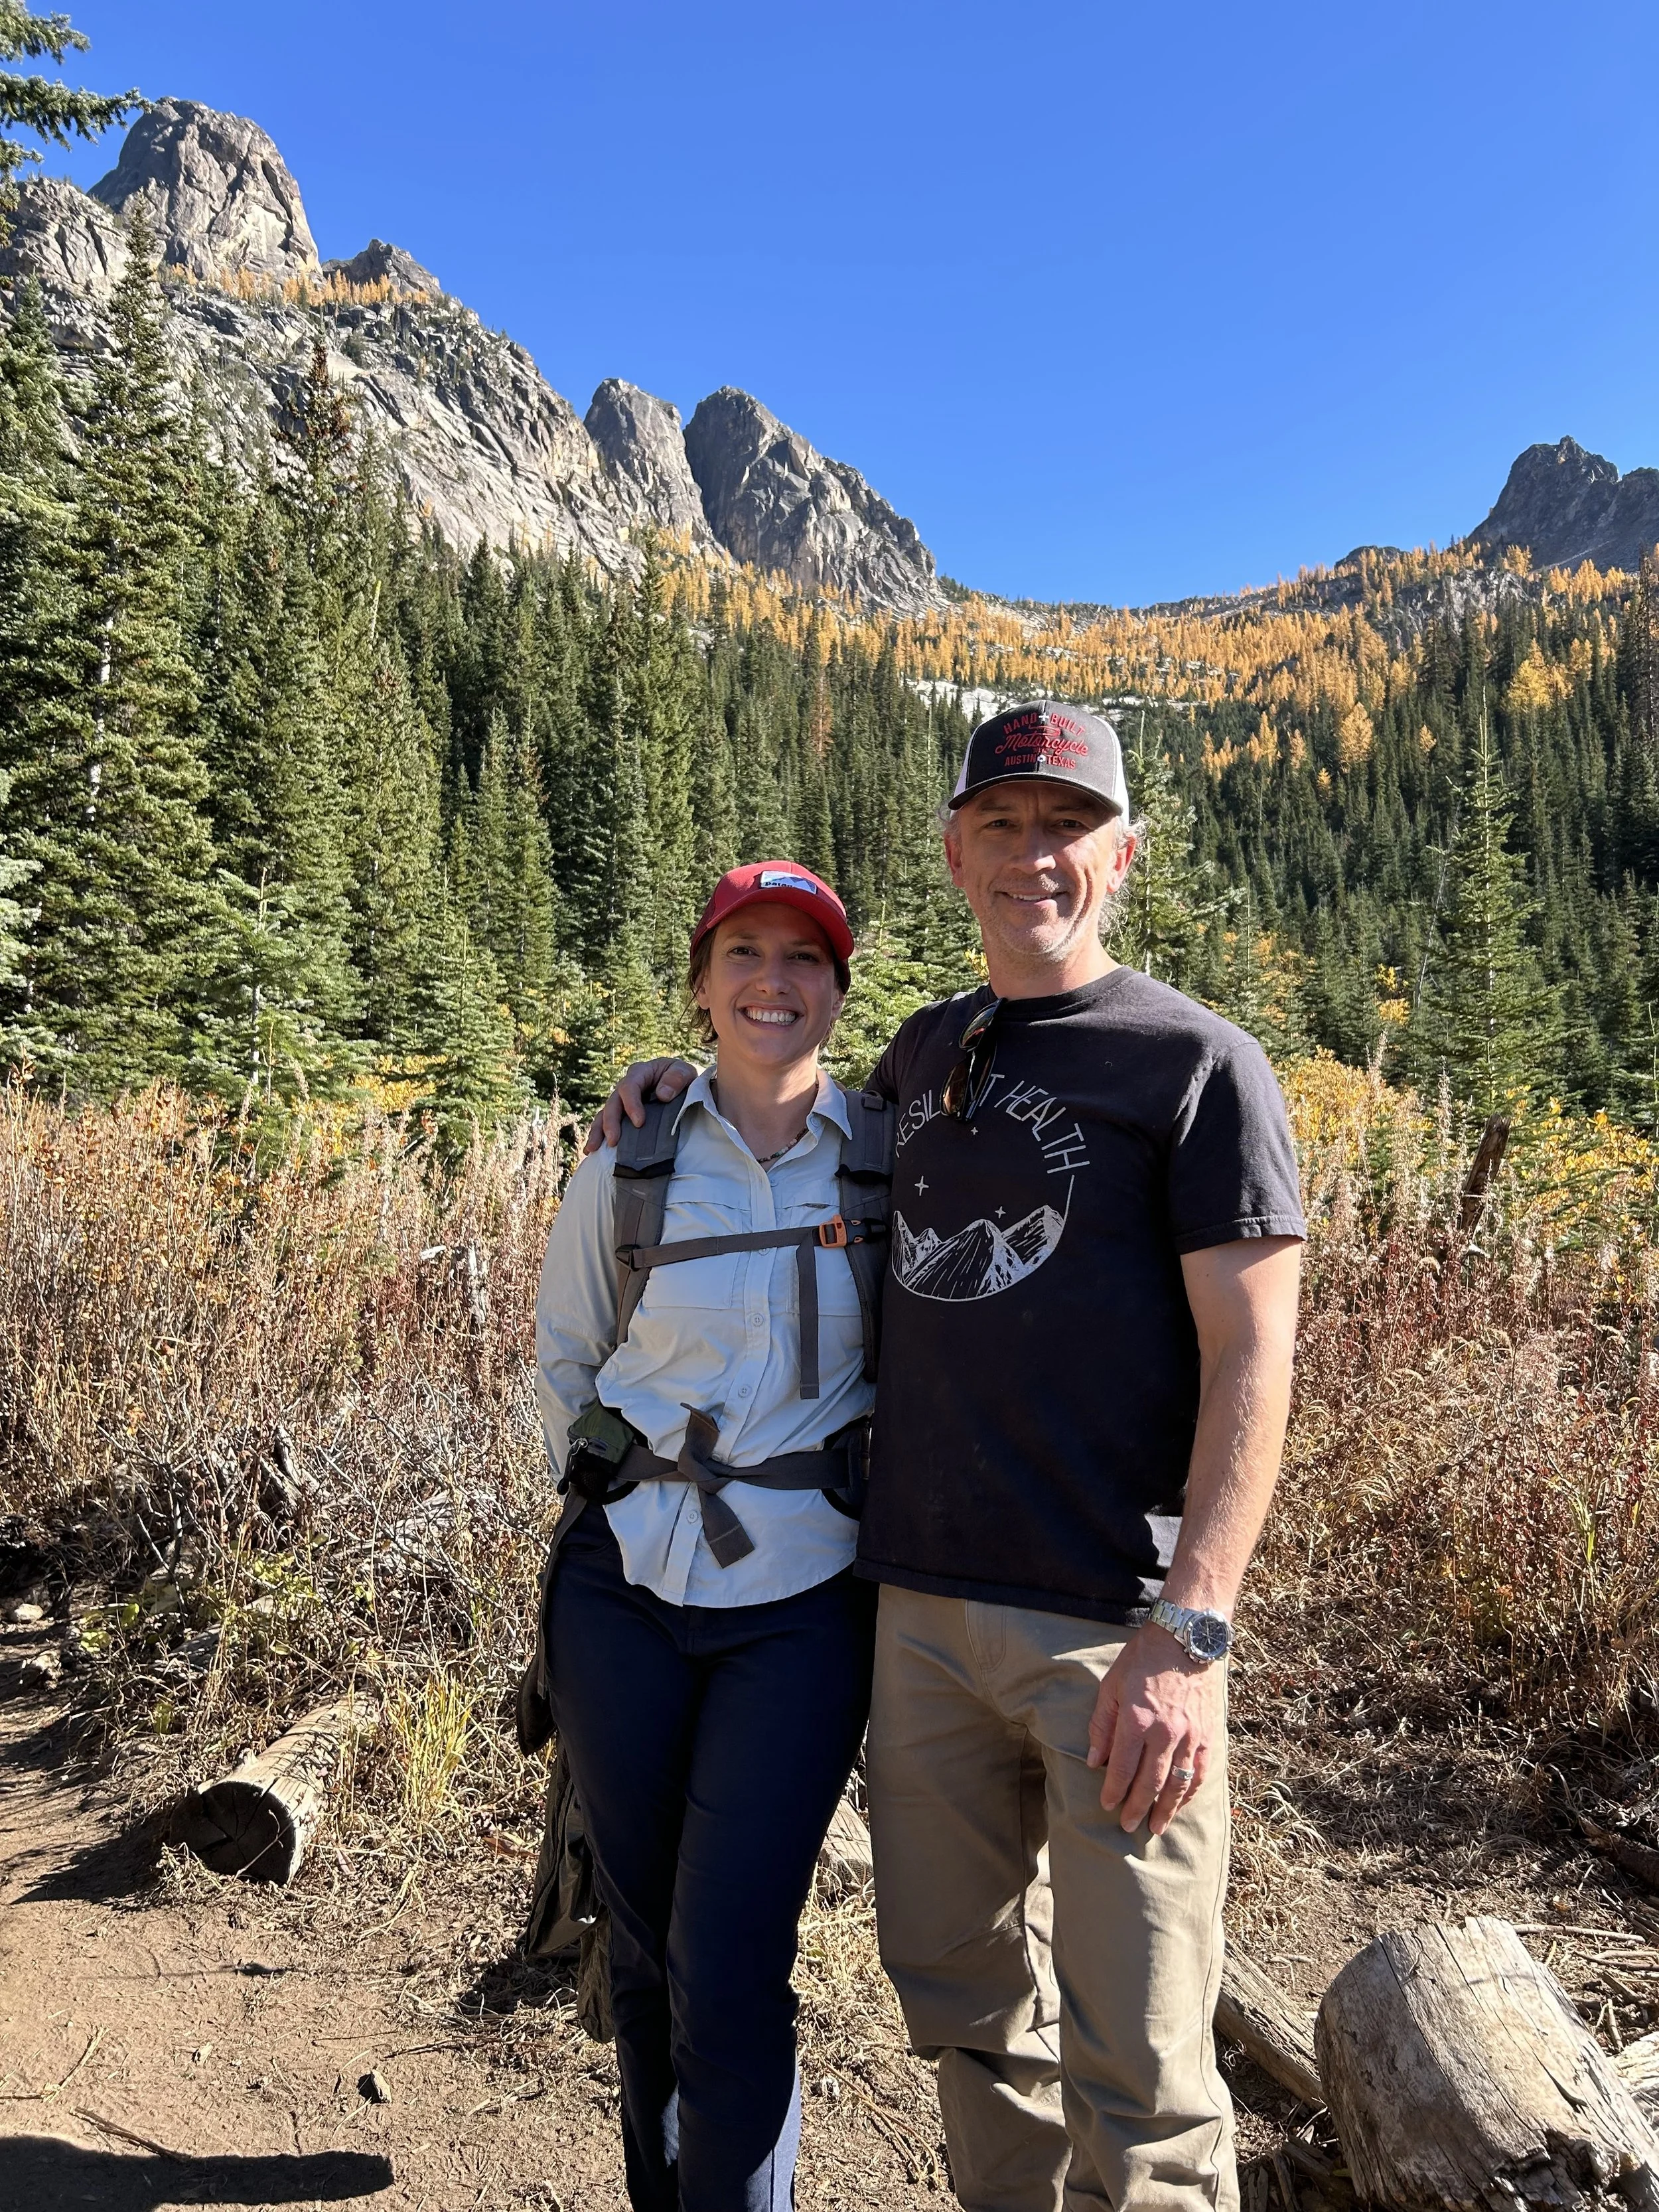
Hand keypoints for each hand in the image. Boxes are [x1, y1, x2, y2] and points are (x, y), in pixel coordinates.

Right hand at [583, 1058, 699, 1153]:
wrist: (684, 1087)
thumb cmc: (683, 1078)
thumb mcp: (685, 1071)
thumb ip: (677, 1078)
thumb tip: (662, 1094)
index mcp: (640, 1073)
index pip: (629, 1087)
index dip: (631, 1104)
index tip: (639, 1123)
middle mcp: (627, 1087)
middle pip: (613, 1103)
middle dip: (611, 1122)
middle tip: (613, 1141)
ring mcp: (622, 1102)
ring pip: (605, 1114)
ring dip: (598, 1131)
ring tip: (592, 1148)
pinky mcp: (622, 1116)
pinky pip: (606, 1124)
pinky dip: (598, 1136)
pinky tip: (591, 1151)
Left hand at [1086, 1624, 1223, 1835]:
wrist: (1186, 1638)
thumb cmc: (1143, 1659)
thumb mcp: (1111, 1685)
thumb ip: (1101, 1725)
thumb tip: (1094, 1761)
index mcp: (1137, 1720)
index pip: (1122, 1768)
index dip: (1114, 1791)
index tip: (1107, 1805)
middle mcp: (1165, 1733)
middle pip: (1150, 1782)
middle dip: (1137, 1808)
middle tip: (1127, 1826)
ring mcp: (1191, 1736)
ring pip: (1178, 1784)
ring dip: (1165, 1809)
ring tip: (1155, 1827)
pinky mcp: (1209, 1734)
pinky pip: (1201, 1772)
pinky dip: (1191, 1792)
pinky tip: (1182, 1803)